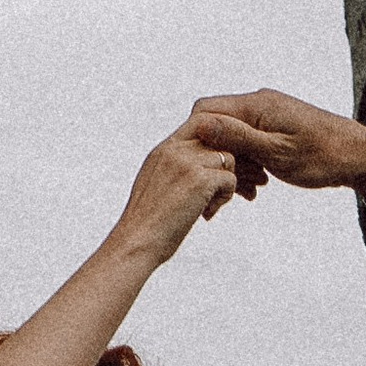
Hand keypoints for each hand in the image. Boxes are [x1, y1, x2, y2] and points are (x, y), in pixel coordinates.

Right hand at [117, 128, 246, 261]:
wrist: (135, 244)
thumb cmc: (146, 225)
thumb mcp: (156, 186)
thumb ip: (173, 170)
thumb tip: (196, 169)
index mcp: (163, 149)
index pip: (201, 121)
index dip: (219, 137)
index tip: (223, 163)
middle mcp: (174, 150)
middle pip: (219, 139)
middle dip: (227, 162)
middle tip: (224, 186)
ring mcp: (186, 163)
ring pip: (227, 160)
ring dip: (224, 184)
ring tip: (210, 204)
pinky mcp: (198, 180)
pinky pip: (230, 179)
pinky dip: (225, 197)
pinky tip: (207, 213)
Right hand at [183, 90, 365, 198]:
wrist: (359, 156)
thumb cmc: (323, 156)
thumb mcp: (276, 153)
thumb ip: (238, 139)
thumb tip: (202, 126)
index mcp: (256, 105)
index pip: (205, 112)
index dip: (193, 139)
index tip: (192, 168)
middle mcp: (258, 104)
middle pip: (216, 125)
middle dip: (213, 157)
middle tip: (219, 190)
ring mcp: (267, 115)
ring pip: (232, 138)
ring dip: (232, 165)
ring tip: (245, 194)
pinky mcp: (275, 128)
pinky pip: (249, 143)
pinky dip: (247, 165)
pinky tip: (256, 188)